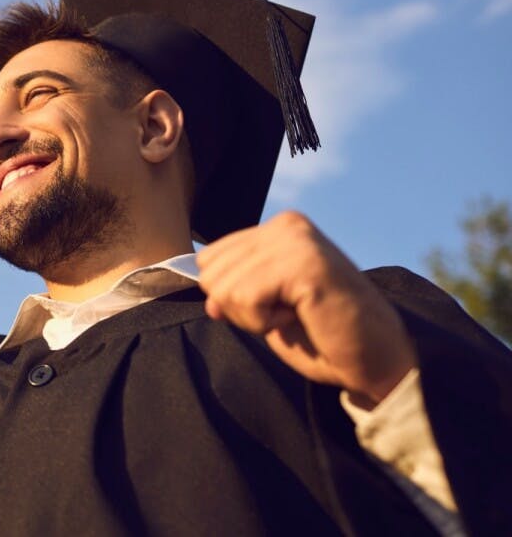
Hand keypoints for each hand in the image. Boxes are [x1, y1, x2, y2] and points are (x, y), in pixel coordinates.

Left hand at [196, 211, 415, 408]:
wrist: (376, 360)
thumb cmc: (324, 336)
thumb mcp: (267, 309)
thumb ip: (235, 293)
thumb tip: (208, 295)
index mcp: (278, 228)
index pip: (208, 259)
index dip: (231, 296)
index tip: (275, 306)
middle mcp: (287, 225)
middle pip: (210, 274)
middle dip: (239, 307)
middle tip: (287, 313)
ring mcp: (296, 240)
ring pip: (223, 289)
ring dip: (254, 317)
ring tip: (297, 314)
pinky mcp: (304, 264)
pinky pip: (245, 298)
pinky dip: (264, 322)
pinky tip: (301, 316)